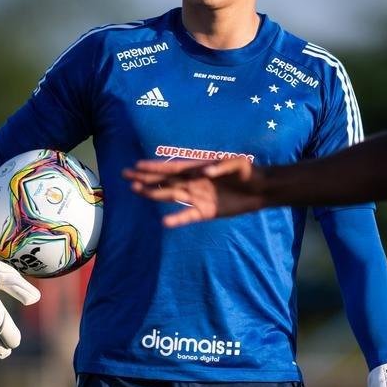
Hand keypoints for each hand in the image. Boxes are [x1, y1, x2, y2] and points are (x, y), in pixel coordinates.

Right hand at [123, 157, 264, 226]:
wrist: (261, 190)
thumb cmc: (249, 172)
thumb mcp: (238, 164)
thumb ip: (222, 166)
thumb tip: (206, 171)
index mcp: (198, 168)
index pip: (172, 168)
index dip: (154, 167)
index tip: (136, 165)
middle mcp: (193, 182)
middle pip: (165, 181)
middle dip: (145, 178)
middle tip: (126, 177)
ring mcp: (197, 198)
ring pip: (170, 196)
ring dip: (154, 194)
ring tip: (136, 191)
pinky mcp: (206, 212)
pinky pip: (187, 216)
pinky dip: (177, 220)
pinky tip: (164, 222)